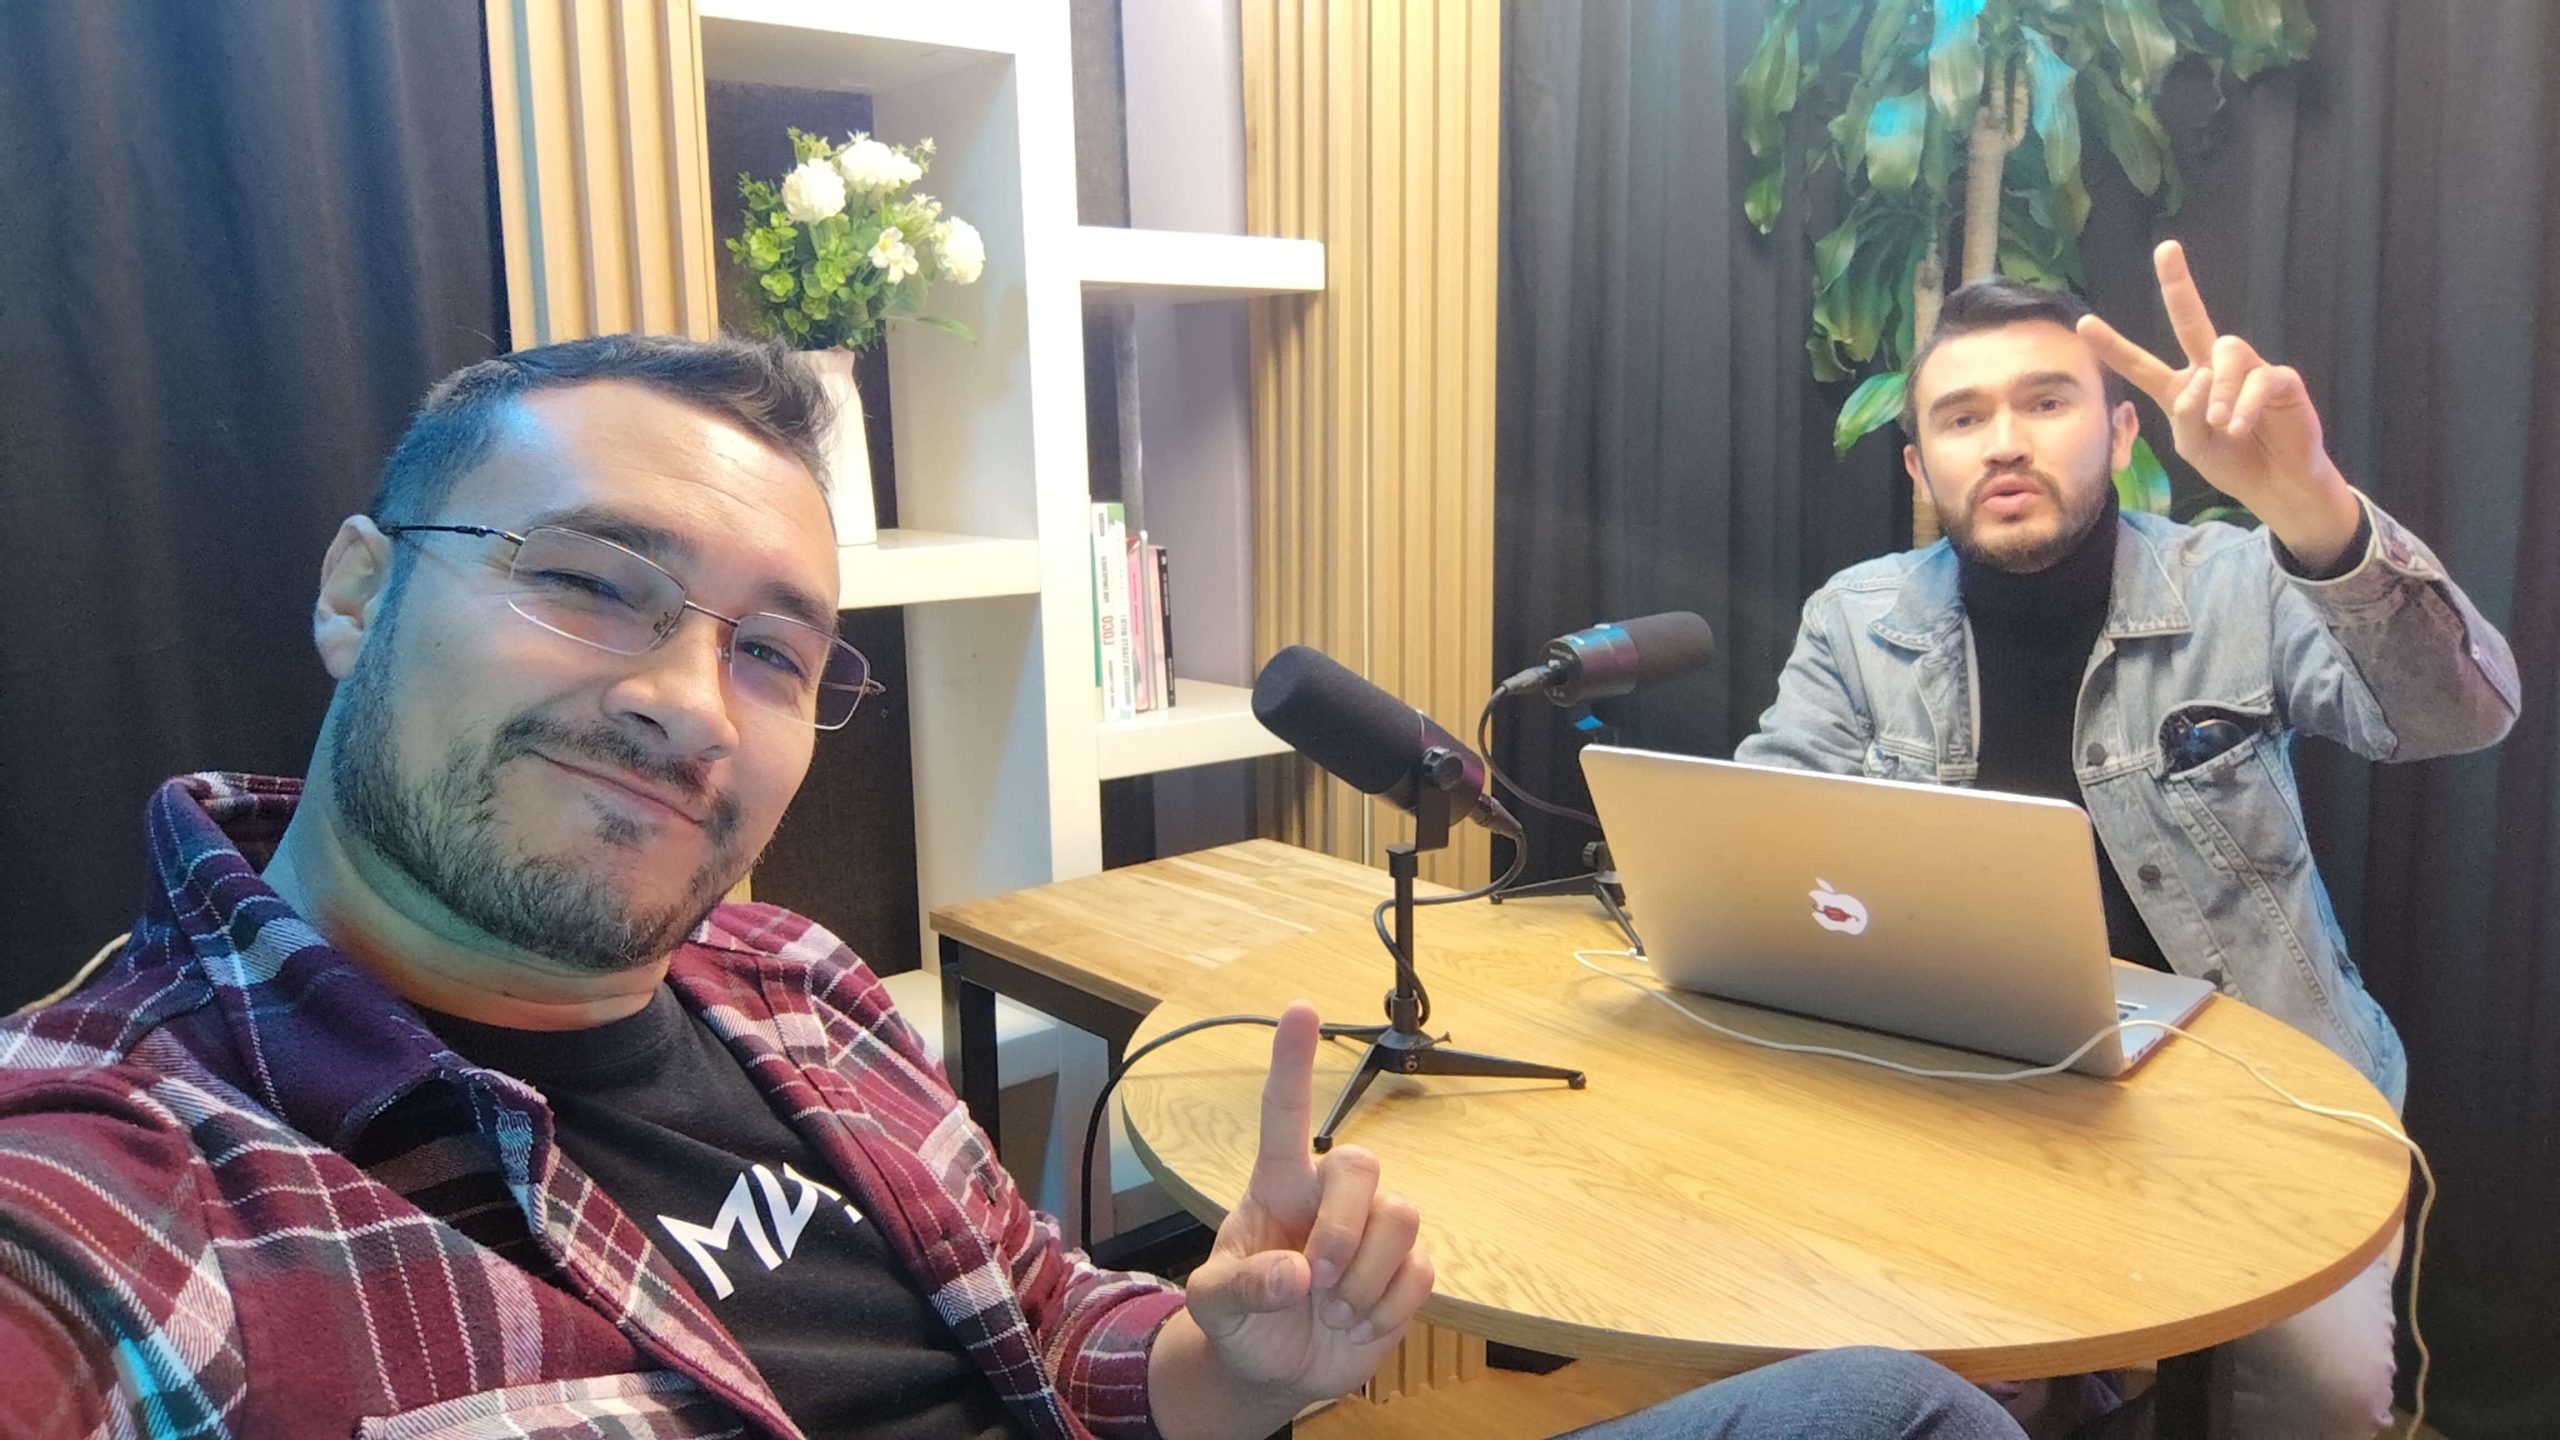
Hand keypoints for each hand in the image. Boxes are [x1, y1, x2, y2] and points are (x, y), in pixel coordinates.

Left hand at [1177, 1002, 1433, 1407]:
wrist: (1276, 1372)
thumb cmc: (1241, 1321)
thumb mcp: (1214, 1309)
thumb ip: (1241, 1287)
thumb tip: (1297, 1274)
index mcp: (1277, 1187)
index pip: (1285, 1115)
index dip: (1293, 1062)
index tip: (1301, 1009)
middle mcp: (1330, 1197)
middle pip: (1362, 1164)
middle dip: (1343, 1229)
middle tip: (1318, 1281)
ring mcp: (1373, 1231)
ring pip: (1402, 1216)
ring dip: (1365, 1279)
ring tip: (1334, 1310)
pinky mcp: (1407, 1269)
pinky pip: (1422, 1271)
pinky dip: (1386, 1309)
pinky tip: (1358, 1323)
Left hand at [2078, 240, 2362, 566]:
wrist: (2278, 485)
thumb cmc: (2234, 463)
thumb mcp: (2193, 447)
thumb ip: (2185, 417)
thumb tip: (2199, 380)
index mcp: (2183, 389)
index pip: (2142, 363)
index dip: (2114, 346)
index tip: (2083, 323)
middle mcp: (2214, 371)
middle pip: (2193, 320)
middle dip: (2178, 284)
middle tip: (2165, 249)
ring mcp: (2249, 372)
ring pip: (2226, 351)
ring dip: (2220, 391)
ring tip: (2224, 425)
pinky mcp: (2282, 380)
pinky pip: (2260, 379)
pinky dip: (2245, 405)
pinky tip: (2240, 426)